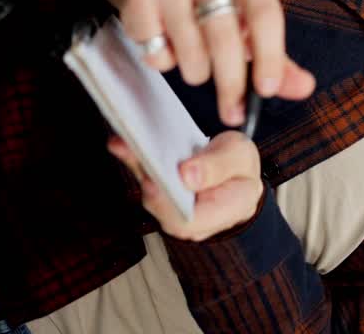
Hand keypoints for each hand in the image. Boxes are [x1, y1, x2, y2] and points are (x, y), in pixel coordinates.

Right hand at [94, 0, 314, 125]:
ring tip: (197, 65)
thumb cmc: (211, 4)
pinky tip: (167, 47)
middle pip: (225, 36)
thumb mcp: (248, 23)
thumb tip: (304, 87)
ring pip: (190, 50)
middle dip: (231, 83)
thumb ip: (277, 58)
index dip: (269, 56)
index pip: (265, 13)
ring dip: (196, 73)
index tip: (267, 90)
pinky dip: (164, 62)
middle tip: (234, 113)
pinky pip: (156, 52)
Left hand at [108, 132, 263, 240]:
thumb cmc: (240, 166)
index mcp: (223, 213)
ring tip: (124, 143)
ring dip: (135, 166)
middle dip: (145, 177)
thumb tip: (188, 176)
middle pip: (162, 208)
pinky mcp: (160, 194)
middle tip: (132, 150)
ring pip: (149, 193)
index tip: (153, 180)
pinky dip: (134, 161)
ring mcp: (173, 210)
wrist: (234, 168)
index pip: (188, 221)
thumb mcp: (240, 156)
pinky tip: (122, 144)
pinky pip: (145, 179)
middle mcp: (193, 219)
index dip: (166, 205)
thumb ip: (219, 165)